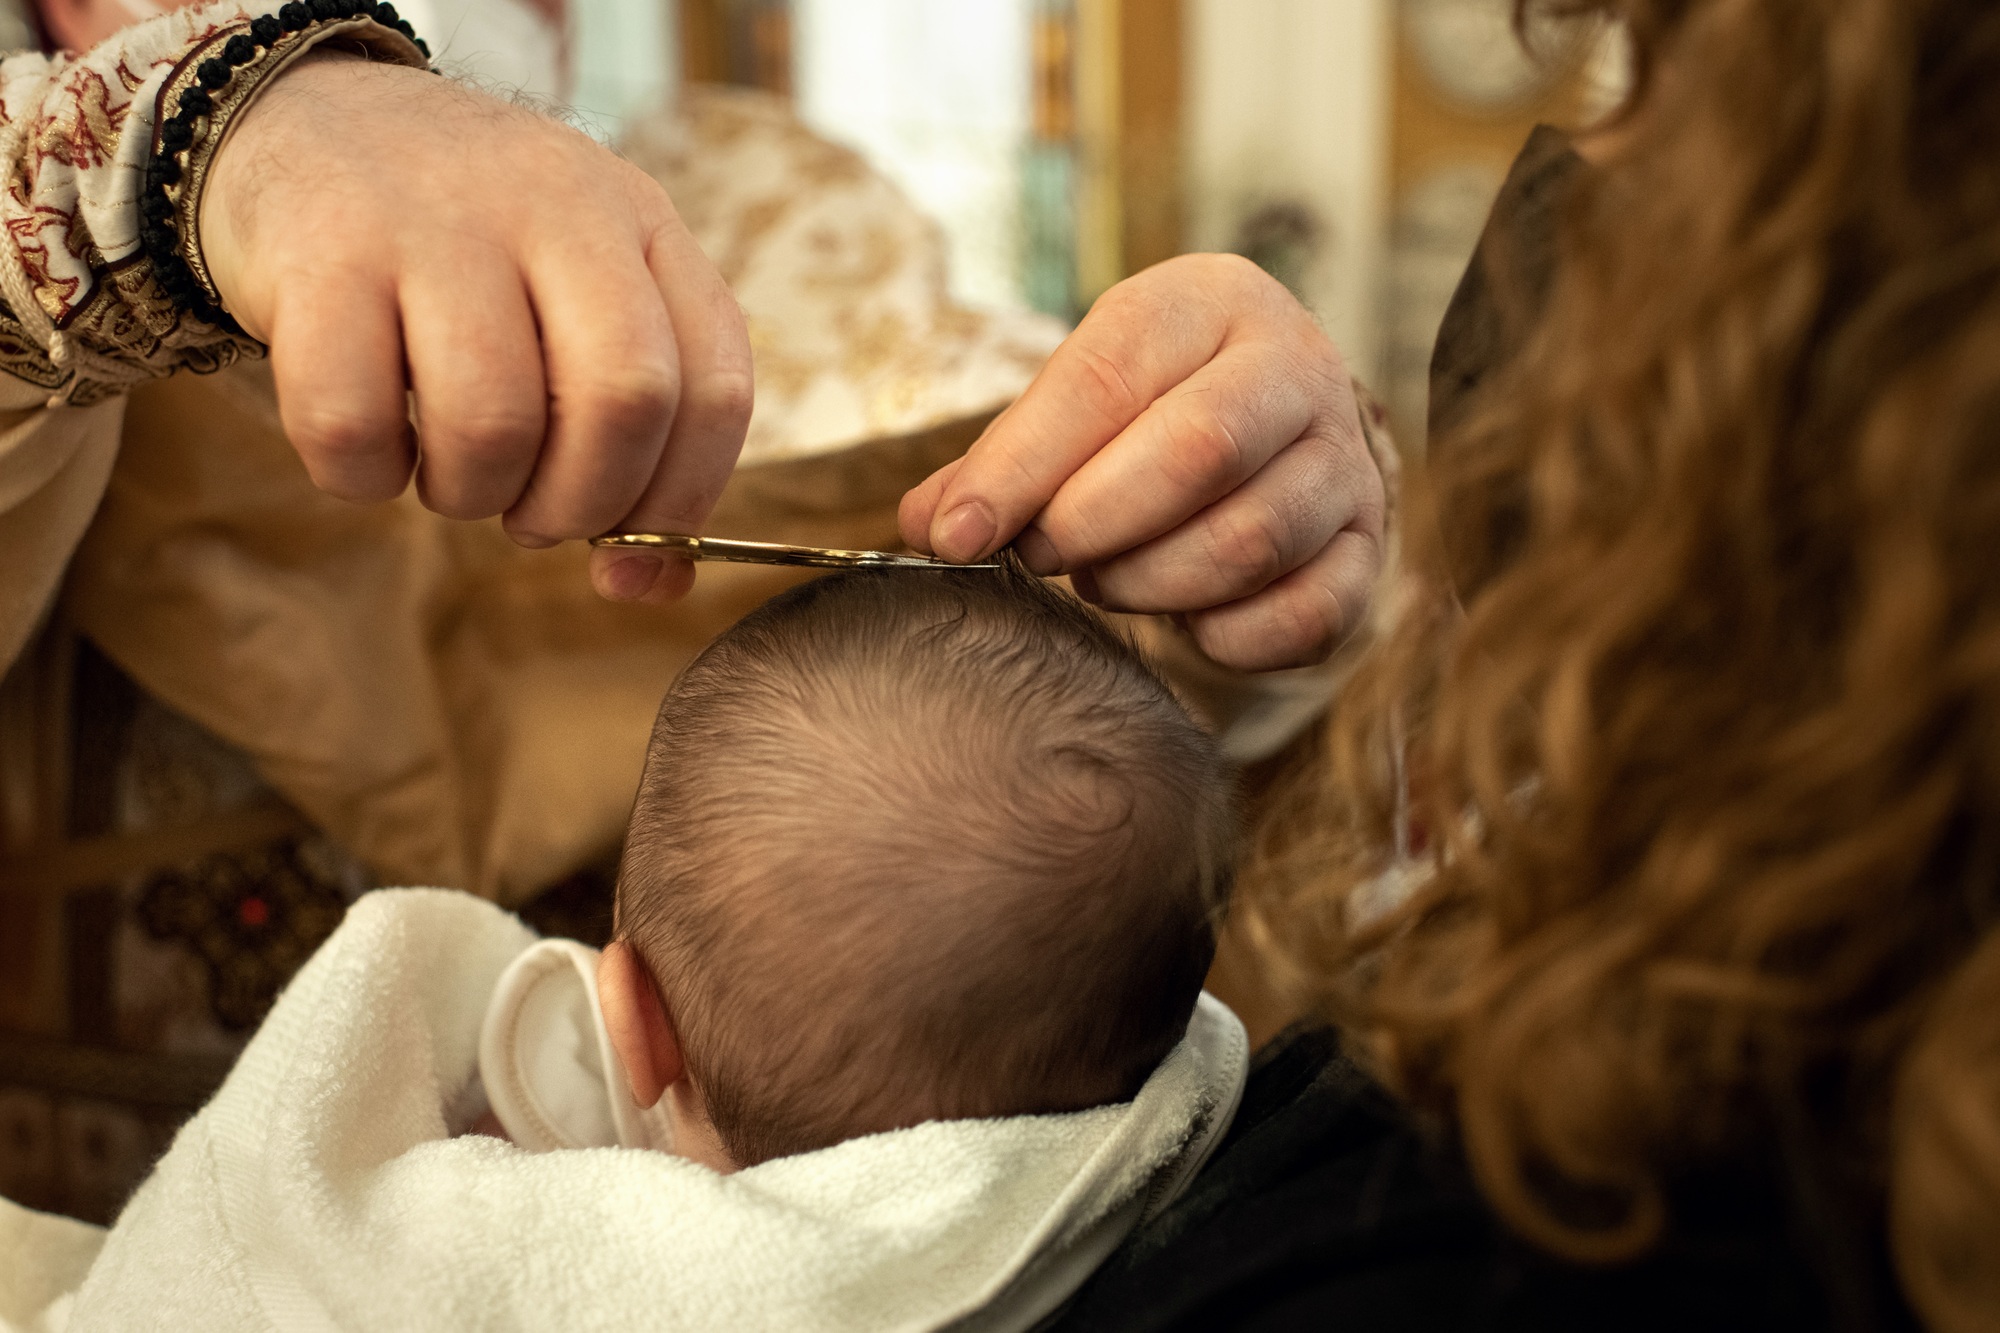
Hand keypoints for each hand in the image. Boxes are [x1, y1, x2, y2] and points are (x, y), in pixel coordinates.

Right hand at [201, 54, 752, 604]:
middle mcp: (552, 206)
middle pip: (623, 402)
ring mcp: (434, 223)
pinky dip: (364, 477)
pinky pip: (355, 425)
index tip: (631, 551)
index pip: (714, 387)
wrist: (303, 120)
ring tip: (449, 470)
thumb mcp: (575, 296)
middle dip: (582, 504)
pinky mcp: (319, 254)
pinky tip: (371, 441)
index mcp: (638, 220)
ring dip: (471, 495)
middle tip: (532, 514)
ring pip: (494, 424)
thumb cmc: (465, 252)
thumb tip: (652, 586)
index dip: (682, 500)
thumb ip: (635, 430)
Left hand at [899, 254, 1385, 671]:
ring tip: (1104, 579)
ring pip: (1249, 541)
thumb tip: (927, 526)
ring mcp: (1346, 462)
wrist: (1280, 420)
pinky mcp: (1368, 548)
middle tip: (1041, 555)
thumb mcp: (1080, 397)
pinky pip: (1306, 614)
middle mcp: (1298, 368)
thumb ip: (1004, 458)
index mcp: (1212, 302)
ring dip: (1150, 583)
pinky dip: (1228, 637)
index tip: (956, 535)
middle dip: (1092, 524)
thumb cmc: (1155, 405)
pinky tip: (1186, 623)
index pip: (1108, 378)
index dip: (1021, 466)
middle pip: (1197, 452)